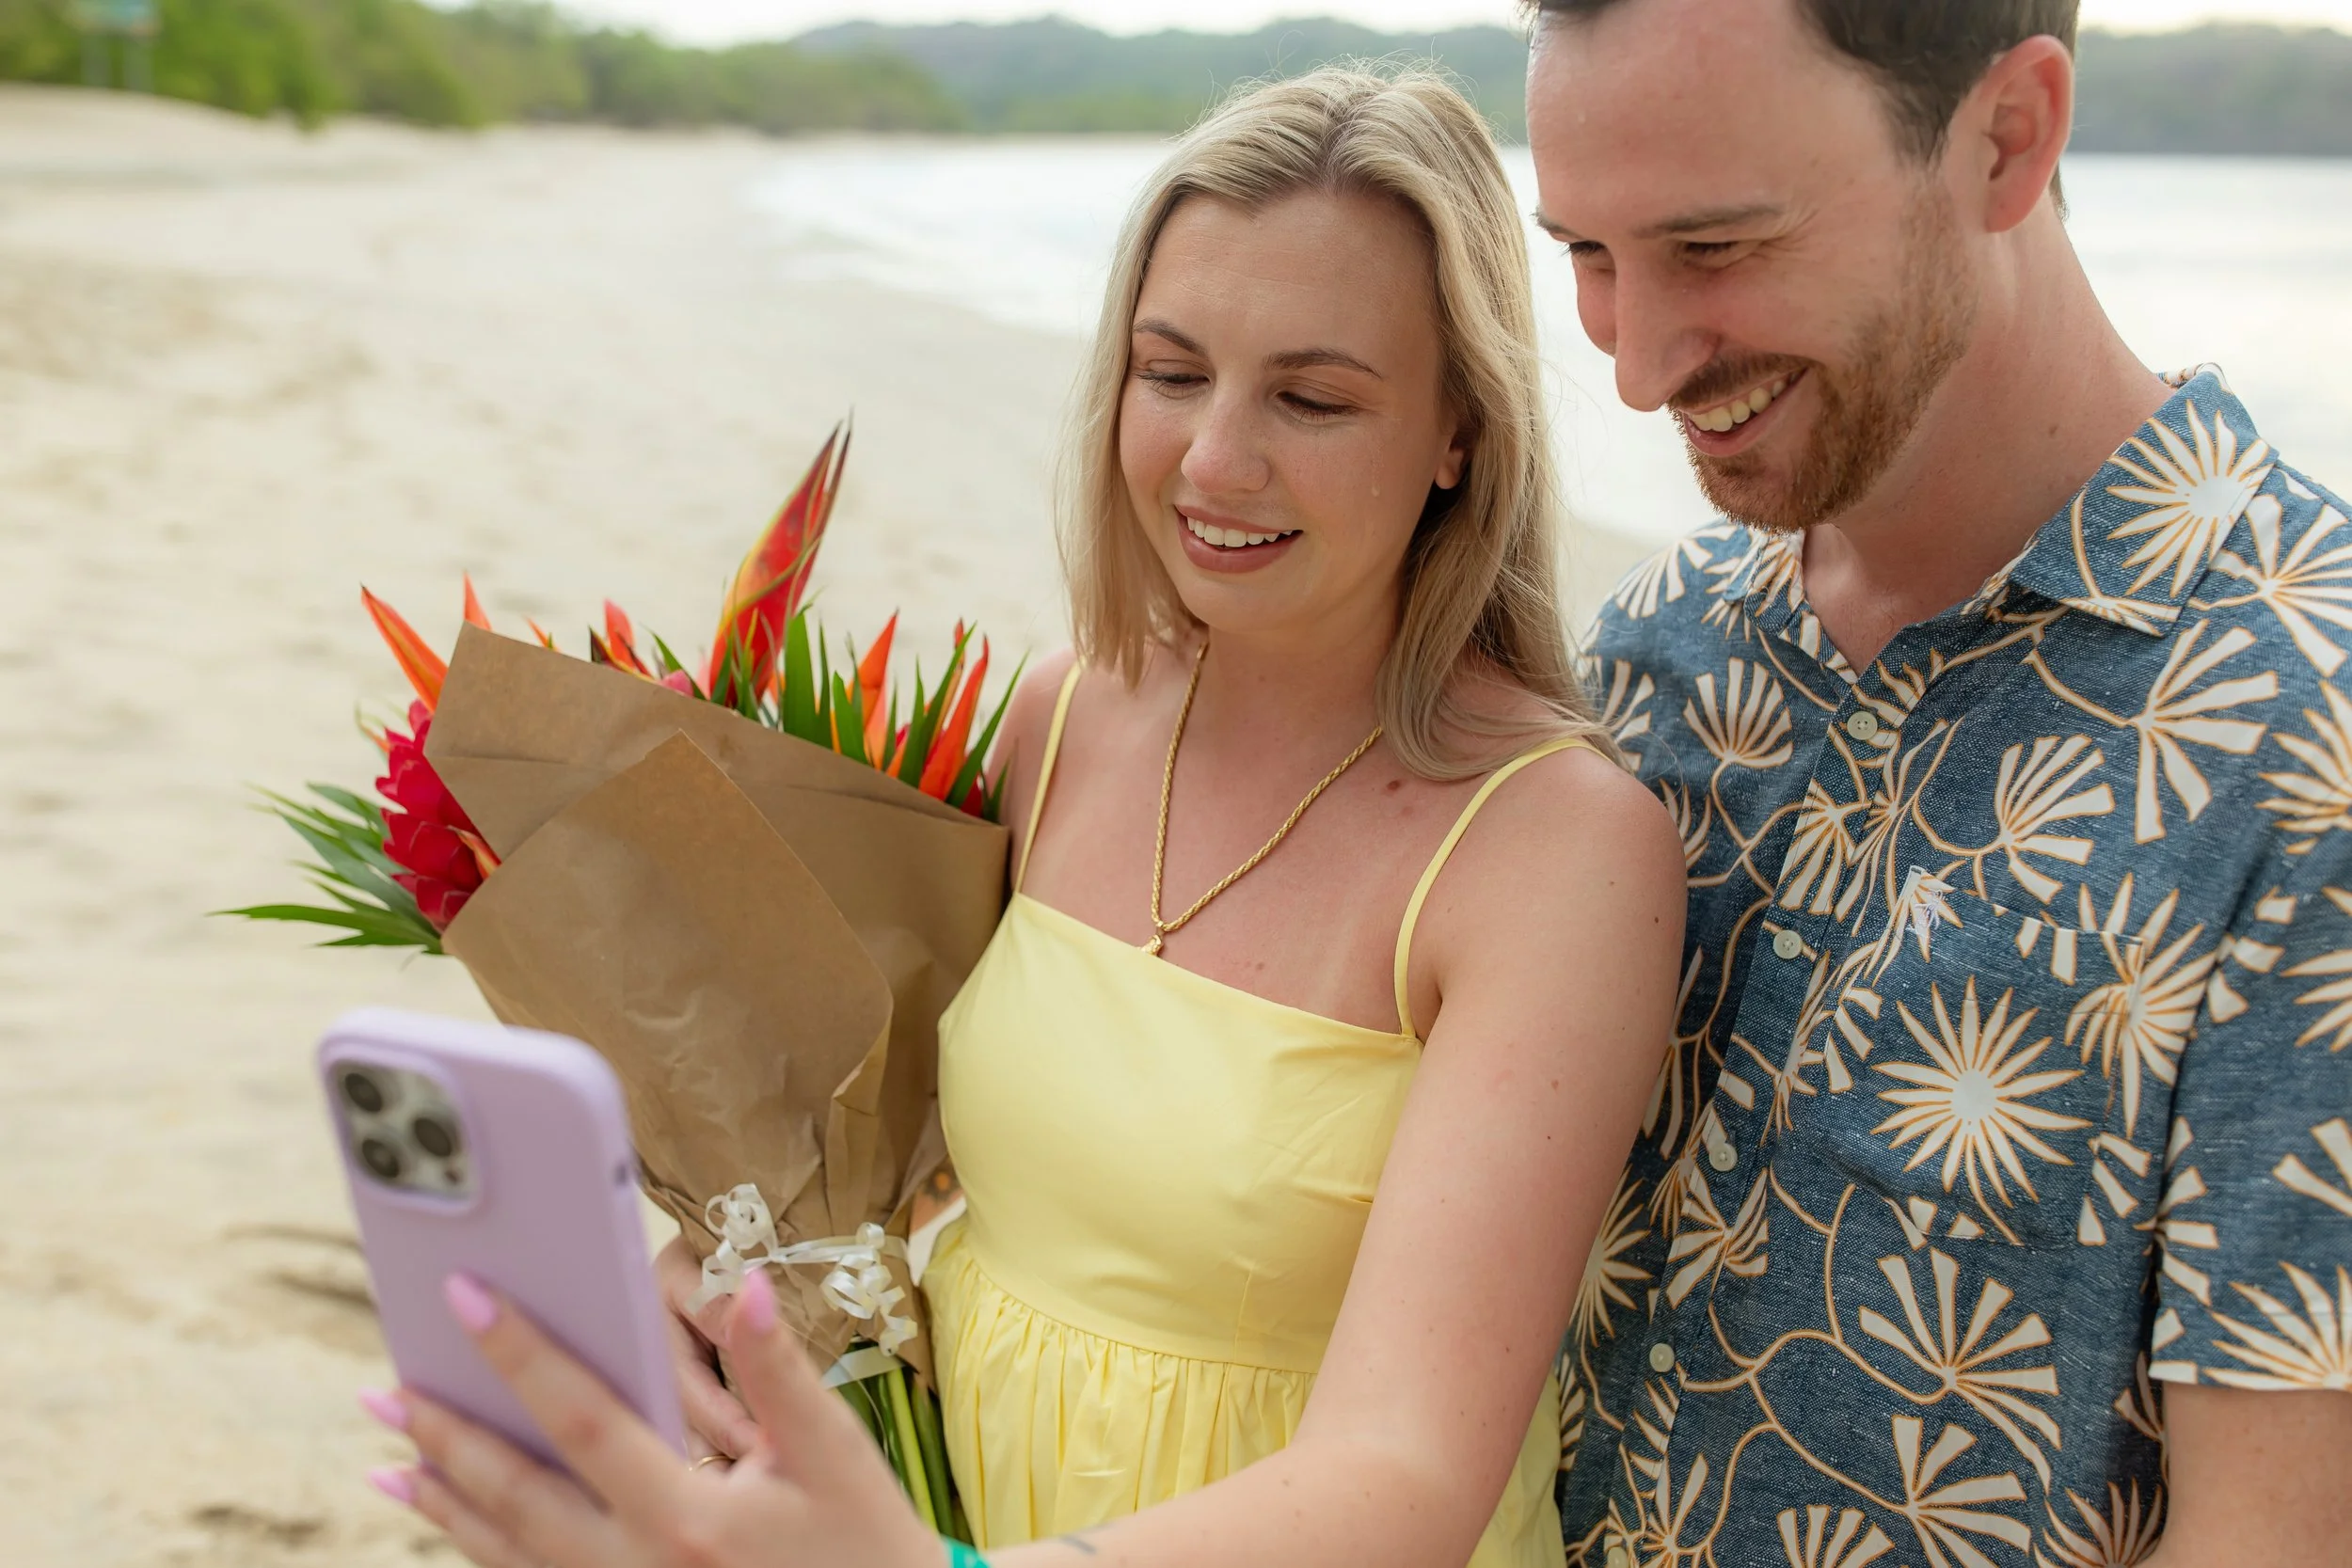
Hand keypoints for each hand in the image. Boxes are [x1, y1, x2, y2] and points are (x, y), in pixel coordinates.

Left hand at [362, 1268, 942, 1567]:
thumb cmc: (863, 1540)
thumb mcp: (830, 1453)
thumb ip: (777, 1372)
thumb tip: (742, 1289)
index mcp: (686, 1517)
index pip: (582, 1420)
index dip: (520, 1354)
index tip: (465, 1296)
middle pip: (517, 1495)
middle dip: (445, 1438)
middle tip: (384, 1390)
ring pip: (510, 1551)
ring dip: (446, 1500)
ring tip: (390, 1458)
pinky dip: (483, 1549)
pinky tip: (458, 1521)